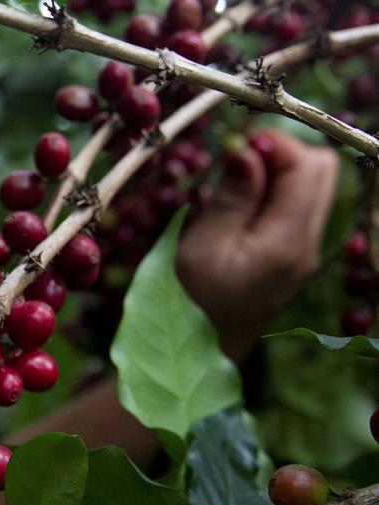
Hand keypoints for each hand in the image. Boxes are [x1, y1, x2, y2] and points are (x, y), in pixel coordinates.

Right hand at [177, 130, 339, 361]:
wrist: (197, 354)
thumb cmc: (189, 304)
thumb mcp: (200, 248)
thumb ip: (231, 197)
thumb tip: (247, 148)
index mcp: (288, 241)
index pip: (308, 165)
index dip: (273, 144)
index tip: (231, 148)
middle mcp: (308, 243)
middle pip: (322, 169)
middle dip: (281, 153)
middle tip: (234, 165)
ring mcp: (304, 250)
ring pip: (312, 185)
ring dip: (276, 172)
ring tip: (232, 187)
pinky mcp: (292, 255)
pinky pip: (296, 206)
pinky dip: (272, 193)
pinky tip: (239, 207)